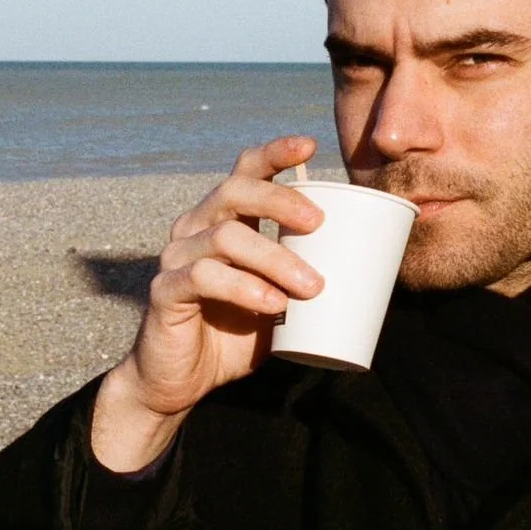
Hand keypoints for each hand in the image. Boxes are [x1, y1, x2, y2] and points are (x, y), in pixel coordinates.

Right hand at [91, 136, 324, 470]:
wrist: (180, 382)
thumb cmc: (231, 336)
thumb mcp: (276, 301)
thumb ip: (301, 279)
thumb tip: (365, 271)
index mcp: (222, 222)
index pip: (245, 172)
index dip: (274, 153)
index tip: (310, 147)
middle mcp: (194, 230)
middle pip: (234, 192)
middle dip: (279, 200)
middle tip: (318, 224)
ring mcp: (175, 258)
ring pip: (225, 237)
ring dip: (274, 258)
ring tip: (311, 286)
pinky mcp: (164, 292)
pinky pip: (203, 277)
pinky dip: (243, 288)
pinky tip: (270, 303)